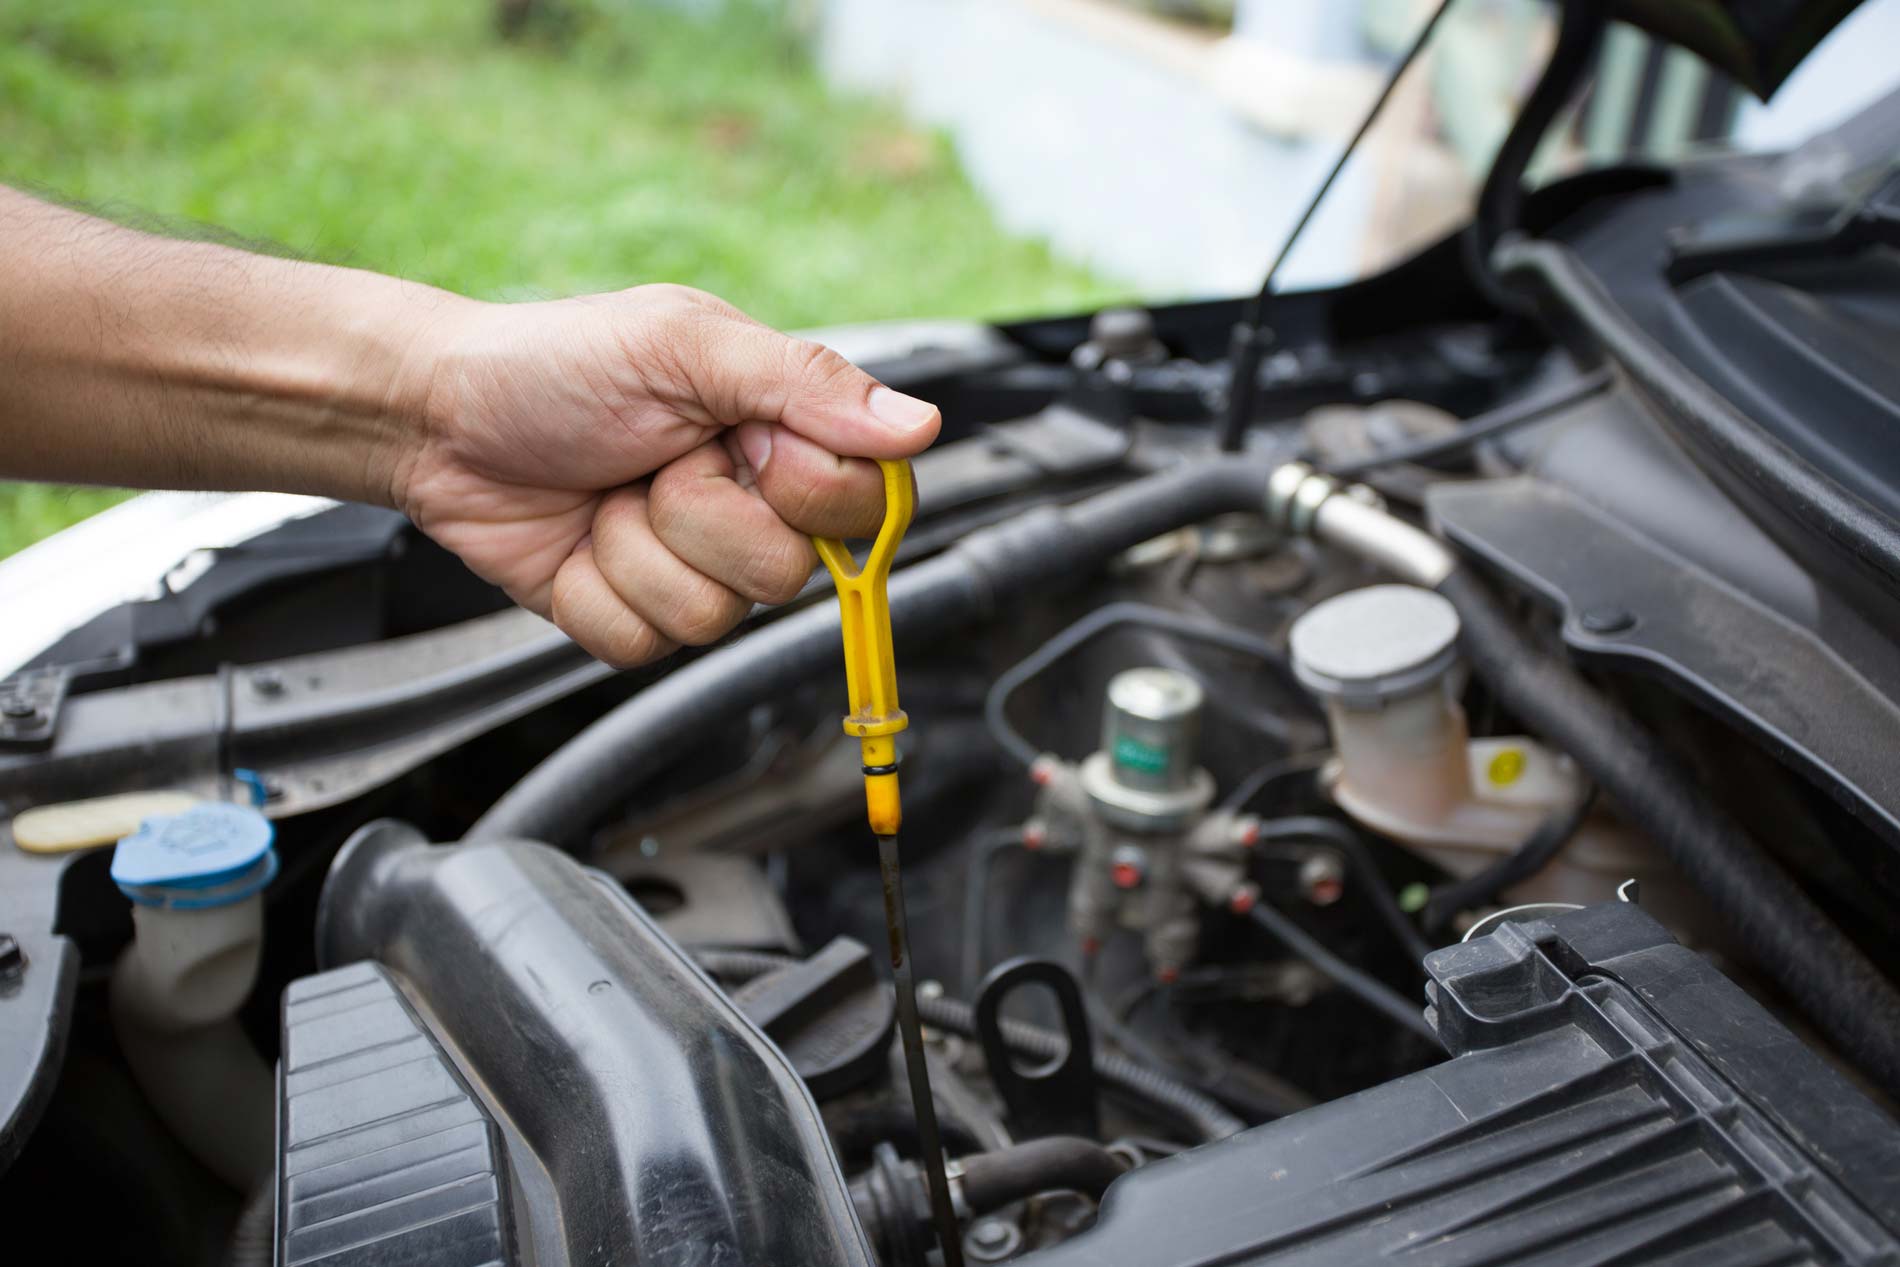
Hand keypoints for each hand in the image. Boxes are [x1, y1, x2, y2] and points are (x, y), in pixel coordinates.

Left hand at [396, 285, 939, 666]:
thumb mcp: (684, 345)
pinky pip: (644, 644)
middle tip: (654, 460)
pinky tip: (575, 541)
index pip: (864, 503)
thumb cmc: (553, 362)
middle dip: (700, 515)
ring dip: (638, 550)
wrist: (436, 418)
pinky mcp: (631, 617)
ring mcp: (690, 567)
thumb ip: (806, 384)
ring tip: (604, 494)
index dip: (808, 492)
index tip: (747, 447)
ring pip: (715, 617)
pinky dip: (594, 592)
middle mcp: (747, 507)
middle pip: (788, 573)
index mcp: (780, 435)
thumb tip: (921, 424)